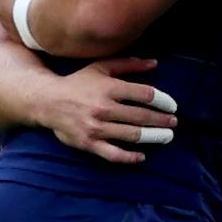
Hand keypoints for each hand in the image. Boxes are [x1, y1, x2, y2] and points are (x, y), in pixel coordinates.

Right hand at [29, 55, 179, 165]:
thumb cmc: (78, 83)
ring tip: (166, 137)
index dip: (162, 101)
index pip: (144, 94)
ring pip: (132, 135)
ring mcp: (96, 128)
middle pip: (141, 116)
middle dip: (162, 121)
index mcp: (108, 87)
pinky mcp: (88, 144)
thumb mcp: (101, 68)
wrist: (47, 102)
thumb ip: (128, 64)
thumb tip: (155, 64)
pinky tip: (142, 156)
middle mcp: (103, 108)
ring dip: (153, 137)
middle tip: (174, 123)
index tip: (172, 106)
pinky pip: (113, 154)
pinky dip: (129, 157)